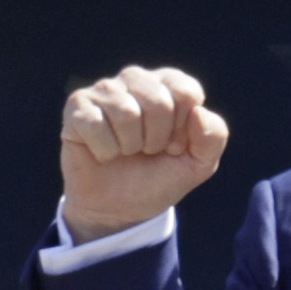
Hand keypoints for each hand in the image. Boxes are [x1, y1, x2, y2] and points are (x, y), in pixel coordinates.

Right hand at [57, 66, 228, 242]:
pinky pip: (95, 124)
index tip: (173, 147)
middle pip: (158, 102)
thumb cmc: (158, 178)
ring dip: (129, 146)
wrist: (119, 210)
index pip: (186, 93)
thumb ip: (213, 137)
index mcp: (169, 84)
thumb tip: (198, 112)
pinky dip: (104, 150)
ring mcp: (105, 90)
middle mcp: (136, 79)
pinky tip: (103, 153)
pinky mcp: (77, 107)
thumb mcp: (198, 164)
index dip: (182, 131)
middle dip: (156, 140)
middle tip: (147, 152)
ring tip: (125, 152)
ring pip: (126, 113)